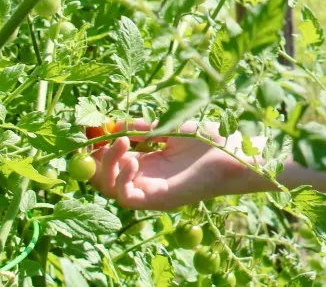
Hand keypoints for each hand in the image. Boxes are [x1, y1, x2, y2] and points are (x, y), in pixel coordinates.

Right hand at [90, 120, 273, 209]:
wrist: (232, 152)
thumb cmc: (208, 140)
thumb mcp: (170, 129)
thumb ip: (145, 129)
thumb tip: (117, 124)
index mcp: (148, 162)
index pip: (111, 159)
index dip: (98, 147)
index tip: (94, 131)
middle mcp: (145, 178)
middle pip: (104, 175)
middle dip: (98, 155)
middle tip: (104, 137)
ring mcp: (150, 191)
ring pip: (109, 187)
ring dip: (107, 165)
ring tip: (123, 143)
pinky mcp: (157, 201)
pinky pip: (126, 198)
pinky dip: (121, 181)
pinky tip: (133, 162)